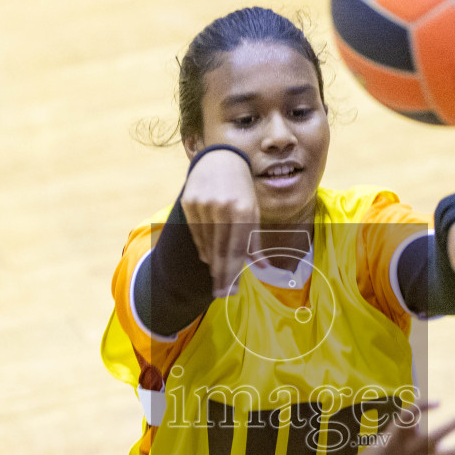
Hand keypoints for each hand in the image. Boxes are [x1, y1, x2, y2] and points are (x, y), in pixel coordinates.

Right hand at [180, 149, 258, 297]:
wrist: (220, 160)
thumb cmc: (242, 191)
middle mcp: (223, 208)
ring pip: (207, 243)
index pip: (236, 249)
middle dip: (221, 275)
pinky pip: (196, 233)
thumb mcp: (254, 212)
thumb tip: (264, 268)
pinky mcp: (190, 202)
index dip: (233, 273)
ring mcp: (204, 205)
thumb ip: (255, 241)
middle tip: (221, 293)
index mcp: (244, 211)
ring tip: (217, 276)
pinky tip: (208, 257)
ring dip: (212, 262)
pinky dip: (203, 247)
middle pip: (220, 250)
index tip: (229, 291)